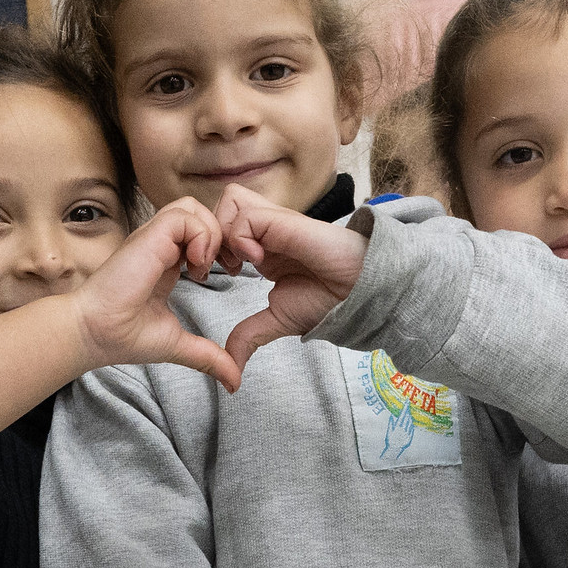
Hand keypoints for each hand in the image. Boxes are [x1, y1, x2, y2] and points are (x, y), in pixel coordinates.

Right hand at [72, 196, 240, 391]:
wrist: (94, 334)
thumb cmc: (122, 337)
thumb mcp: (176, 344)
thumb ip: (207, 356)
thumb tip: (234, 381)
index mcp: (166, 262)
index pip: (199, 232)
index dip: (220, 246)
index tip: (225, 275)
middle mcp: (159, 245)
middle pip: (200, 212)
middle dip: (222, 236)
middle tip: (223, 268)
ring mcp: (152, 238)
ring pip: (193, 207)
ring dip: (210, 233)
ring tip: (204, 267)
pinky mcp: (148, 237)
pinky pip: (184, 216)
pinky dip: (199, 236)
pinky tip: (194, 266)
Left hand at [212, 184, 368, 373]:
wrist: (357, 293)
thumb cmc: (327, 300)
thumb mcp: (277, 320)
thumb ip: (249, 335)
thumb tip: (230, 367)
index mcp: (261, 248)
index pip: (221, 226)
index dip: (209, 247)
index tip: (216, 274)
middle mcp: (265, 230)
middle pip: (220, 206)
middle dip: (210, 236)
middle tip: (223, 267)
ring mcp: (274, 222)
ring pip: (229, 201)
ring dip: (224, 232)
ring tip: (238, 262)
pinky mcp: (283, 220)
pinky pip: (246, 215)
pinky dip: (242, 238)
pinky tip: (257, 260)